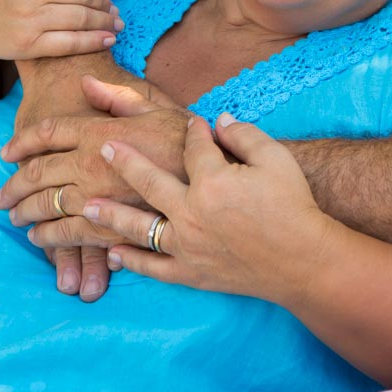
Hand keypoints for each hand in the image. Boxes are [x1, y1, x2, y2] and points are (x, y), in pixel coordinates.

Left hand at [0, 77, 188, 300]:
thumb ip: (117, 96)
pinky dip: (50, 239)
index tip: (8, 151)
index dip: (23, 141)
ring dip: (27, 213)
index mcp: (102, 131)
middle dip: (15, 184)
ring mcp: (100, 199)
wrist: (218, 180)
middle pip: (38, 173)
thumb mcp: (157, 106)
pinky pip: (70, 236)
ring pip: (48, 207)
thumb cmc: (190, 139)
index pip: (48, 133)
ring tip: (17, 218)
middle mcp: (93, 165)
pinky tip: (42, 239)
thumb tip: (86, 83)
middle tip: (2, 194)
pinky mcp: (112, 230)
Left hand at [69, 114, 334, 306]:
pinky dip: (131, 260)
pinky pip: (153, 267)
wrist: (303, 260)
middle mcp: (191, 212)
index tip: (193, 122)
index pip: (193, 146)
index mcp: (211, 180)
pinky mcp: (191, 272)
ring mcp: (187, 245)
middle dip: (126, 161)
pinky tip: (113, 253)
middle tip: (105, 148)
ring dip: (111, 214)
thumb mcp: (275, 158)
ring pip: (139, 227)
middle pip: (149, 181)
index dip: (194, 131)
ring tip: (88, 205)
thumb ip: (244, 134)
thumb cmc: (293, 204)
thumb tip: (220, 119)